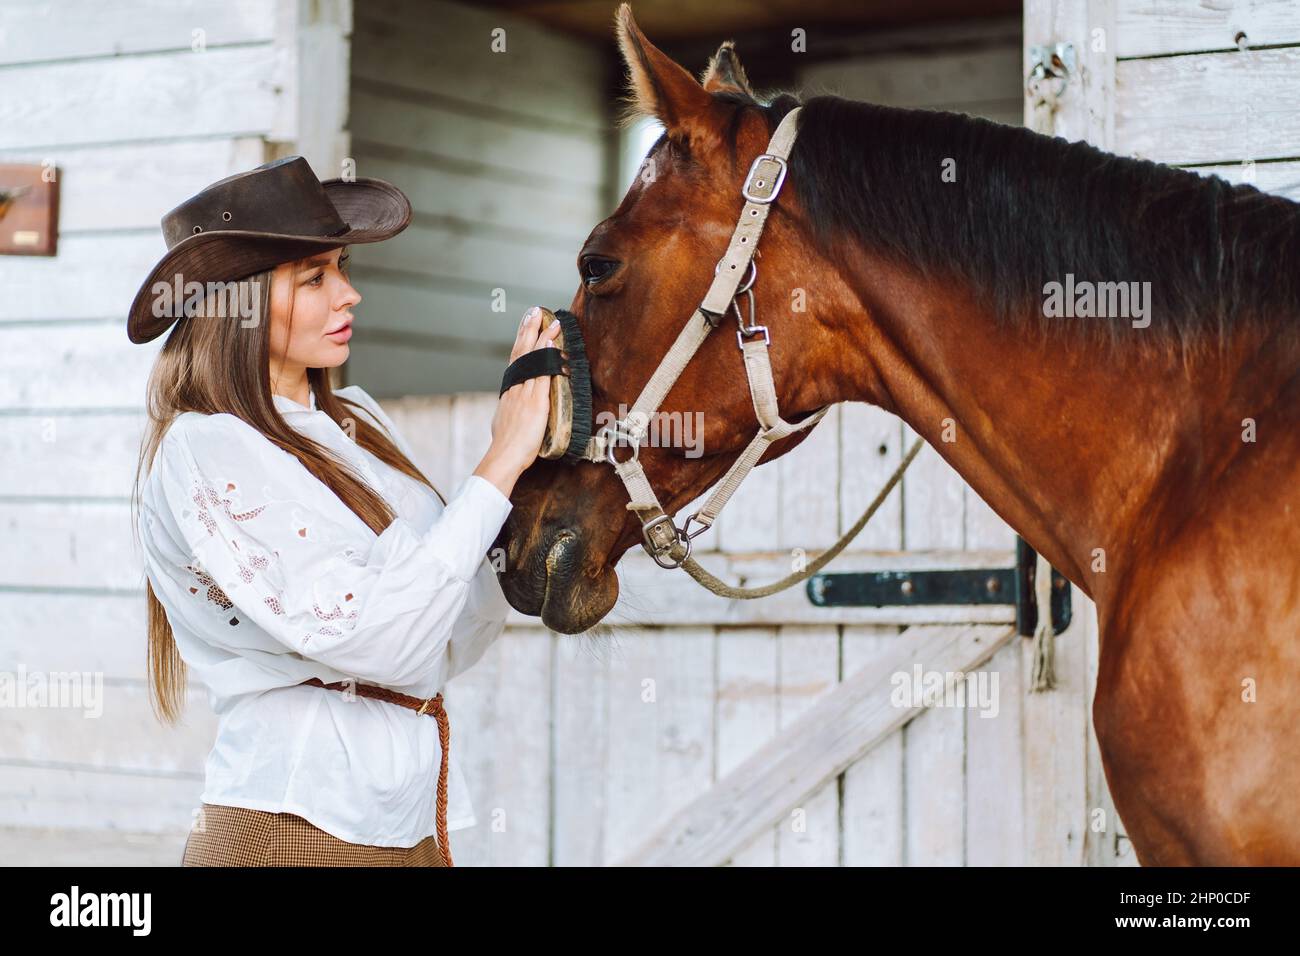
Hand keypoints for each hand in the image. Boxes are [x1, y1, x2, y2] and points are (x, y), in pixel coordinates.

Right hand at [478, 307, 561, 490]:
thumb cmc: (506, 445)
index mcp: (509, 392)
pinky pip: (543, 376)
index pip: (516, 360)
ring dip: (542, 338)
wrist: (504, 456)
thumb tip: (512, 406)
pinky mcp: (536, 403)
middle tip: (535, 311)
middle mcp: (515, 388)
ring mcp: (525, 394)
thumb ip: (510, 409)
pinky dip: (546, 358)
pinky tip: (551, 344)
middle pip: (521, 353)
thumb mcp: (504, 421)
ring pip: (533, 360)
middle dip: (528, 330)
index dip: (522, 341)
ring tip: (550, 322)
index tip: (526, 325)